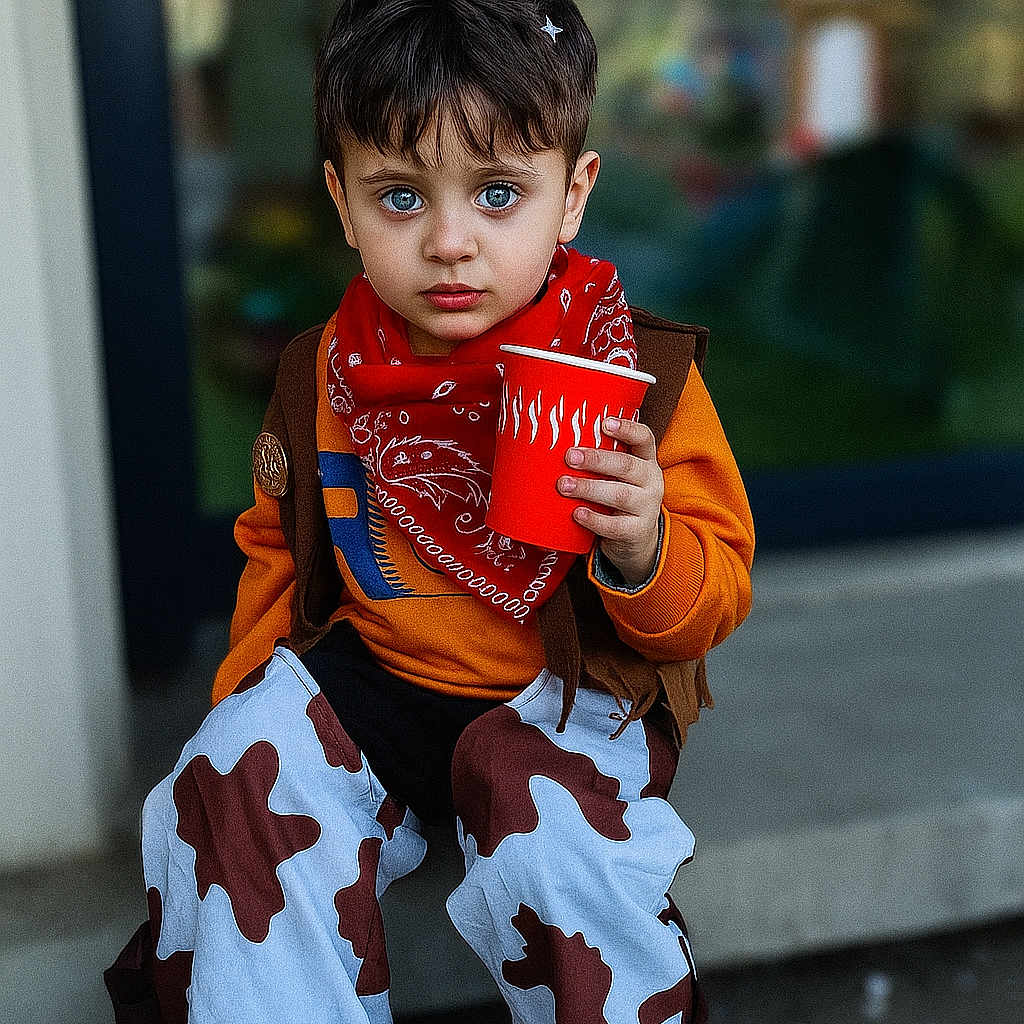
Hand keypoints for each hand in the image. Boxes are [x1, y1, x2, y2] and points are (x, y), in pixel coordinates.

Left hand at [557, 416, 663, 584]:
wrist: (635, 538)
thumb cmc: (617, 497)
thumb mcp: (617, 476)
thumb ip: (600, 460)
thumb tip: (556, 441)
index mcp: (646, 462)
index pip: (644, 438)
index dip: (627, 429)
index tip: (605, 423)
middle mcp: (651, 482)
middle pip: (626, 466)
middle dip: (596, 460)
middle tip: (569, 457)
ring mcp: (647, 508)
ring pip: (620, 495)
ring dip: (589, 488)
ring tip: (564, 485)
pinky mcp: (637, 532)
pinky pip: (615, 526)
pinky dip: (594, 519)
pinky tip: (577, 513)